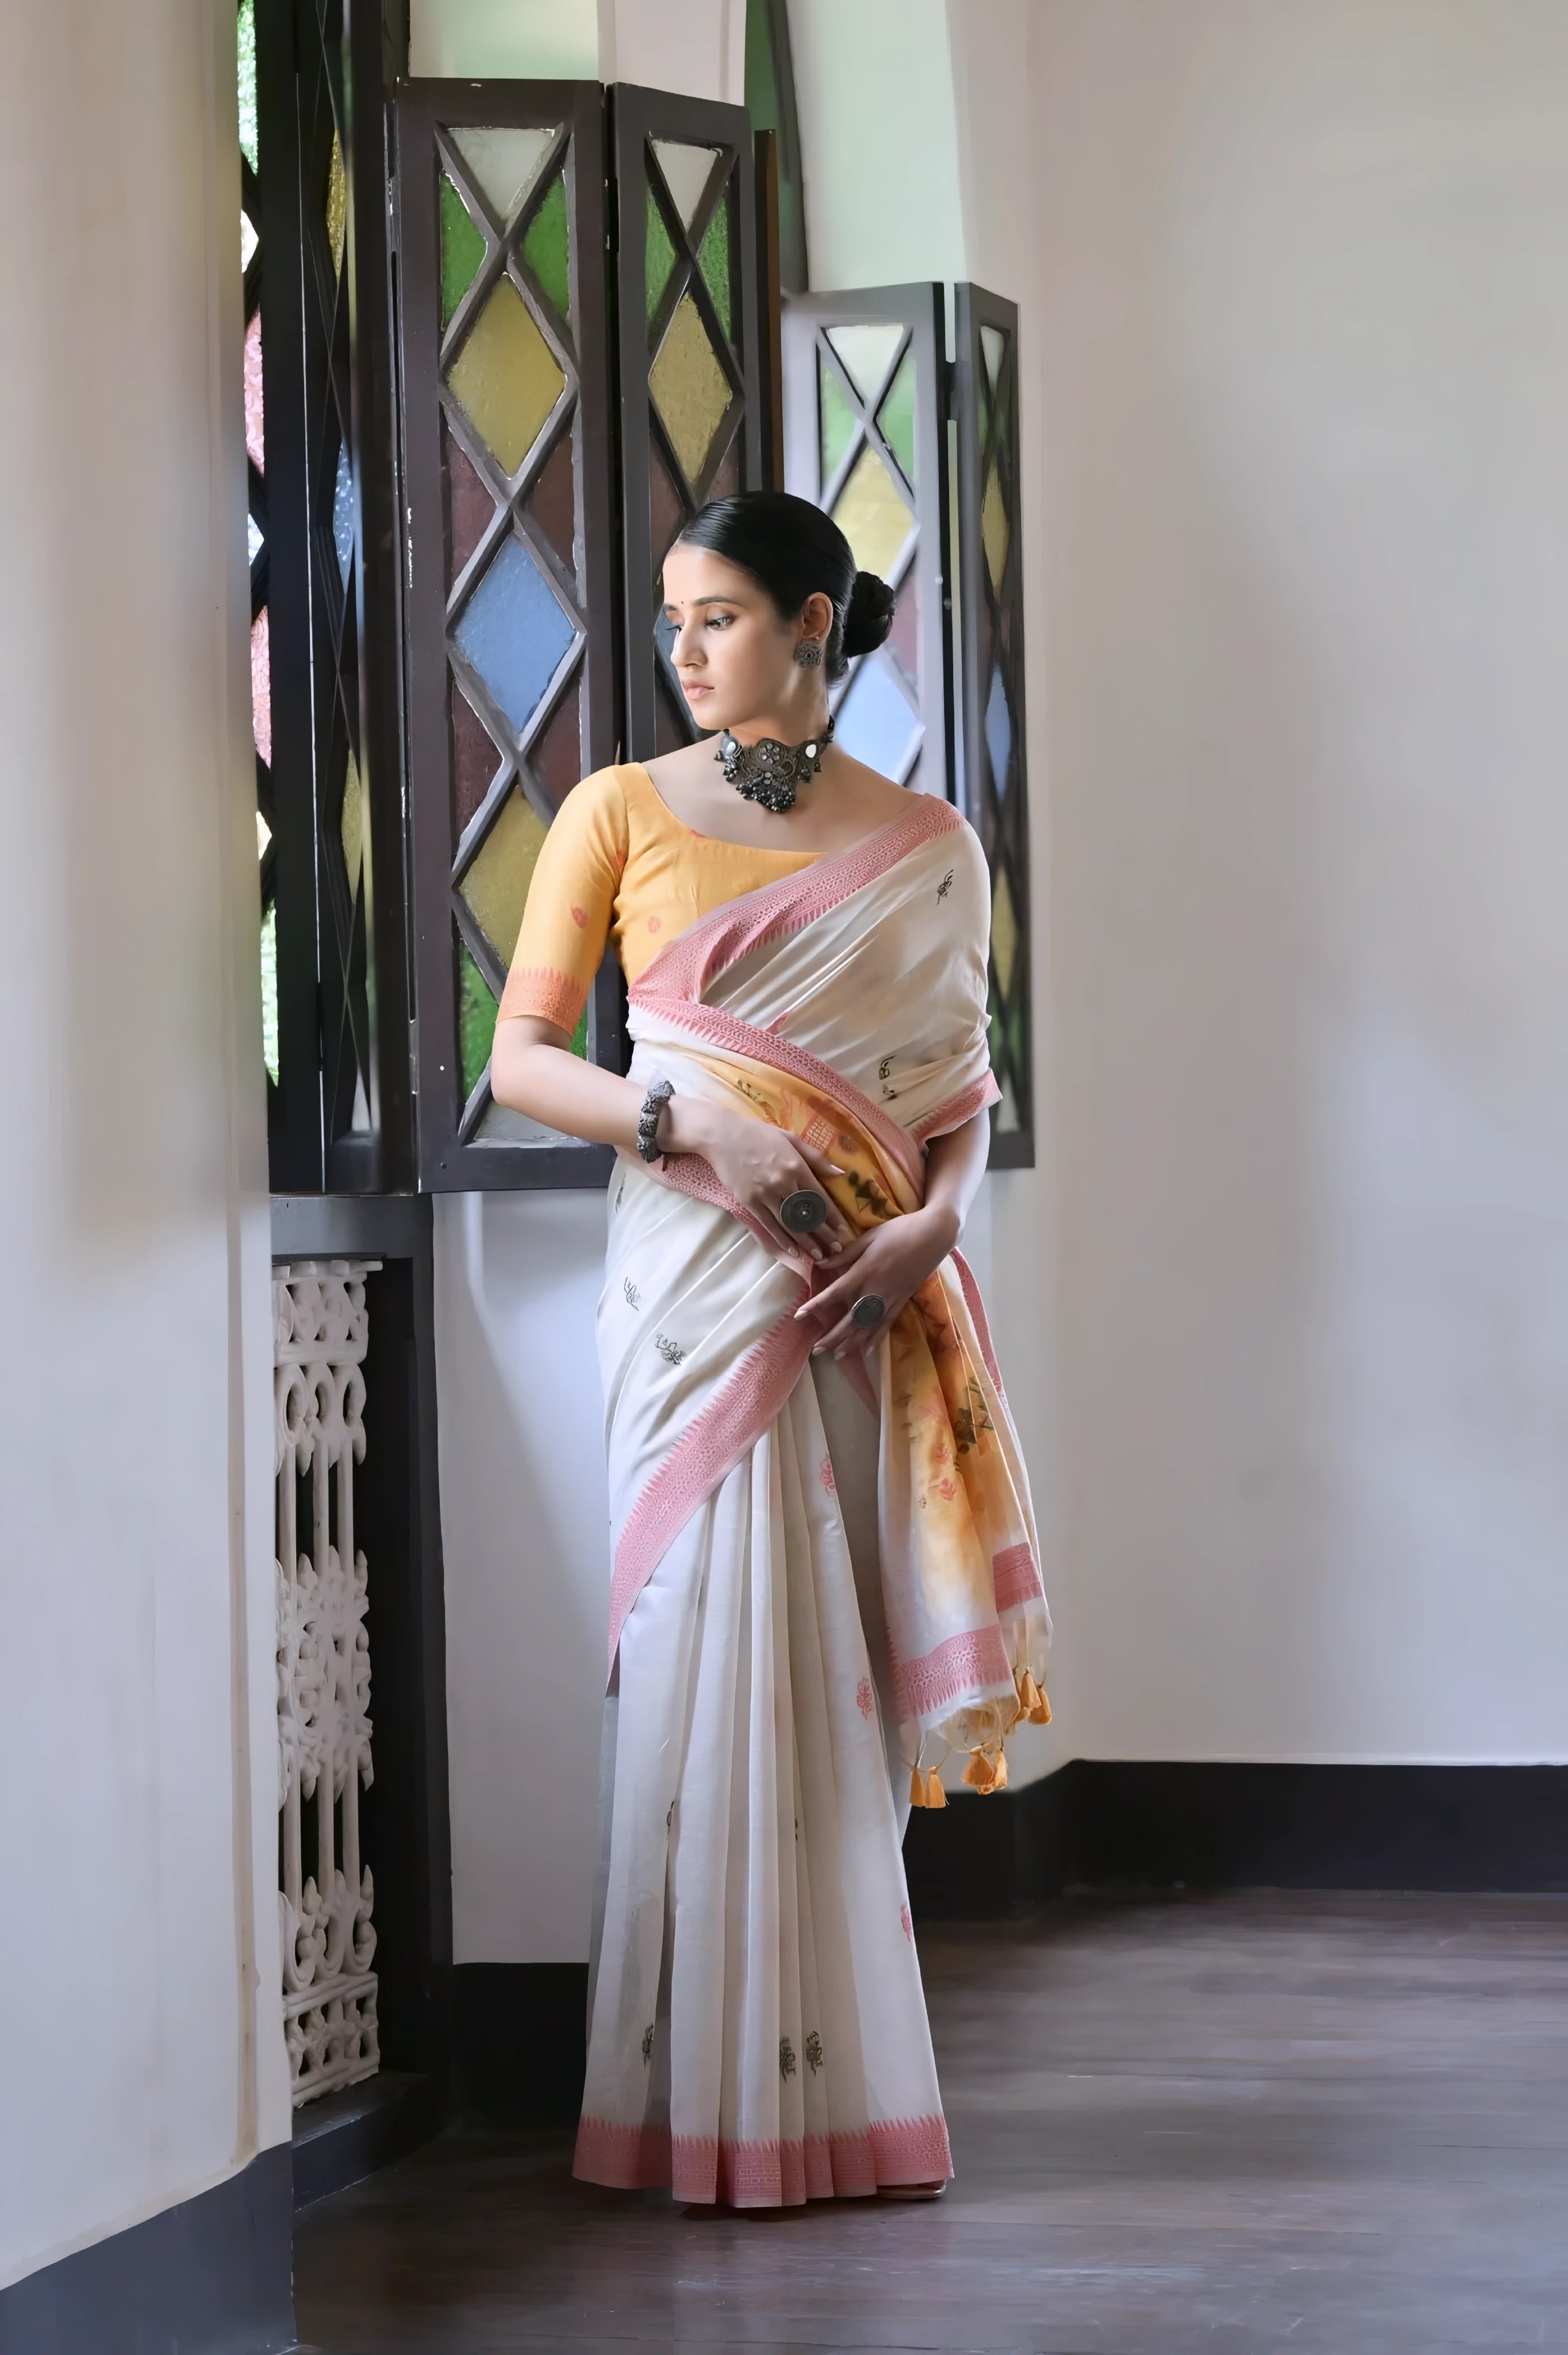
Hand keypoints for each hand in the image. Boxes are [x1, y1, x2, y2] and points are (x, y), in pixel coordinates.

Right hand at [661, 1098, 857, 1267]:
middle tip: (837, 1249)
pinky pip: (769, 1225)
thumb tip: (840, 1172)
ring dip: (806, 1242)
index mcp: (796, 1166)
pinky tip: (793, 1251)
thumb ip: (816, 1157)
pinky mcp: (749, 1201)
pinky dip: (782, 1239)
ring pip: (789, 1224)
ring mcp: (765, 1194)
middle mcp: (783, 1182)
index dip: (833, 1216)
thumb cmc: (759, 1135)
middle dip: (824, 1234)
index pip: (820, 1197)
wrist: (723, 1136)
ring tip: (819, 1256)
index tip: (844, 1230)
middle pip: (807, 1214)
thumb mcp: (791, 1139)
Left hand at [792, 1202, 960, 1357]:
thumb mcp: (869, 1237)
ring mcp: (891, 1297)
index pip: (835, 1292)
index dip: (816, 1305)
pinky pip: (887, 1324)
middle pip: (850, 1318)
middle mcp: (876, 1289)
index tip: (799, 1316)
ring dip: (851, 1343)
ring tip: (836, 1355)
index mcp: (864, 1270)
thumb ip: (845, 1253)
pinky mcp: (903, 1300)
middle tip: (816, 1349)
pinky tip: (867, 1351)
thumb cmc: (900, 1230)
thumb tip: (822, 1262)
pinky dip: (876, 1339)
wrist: (934, 1235)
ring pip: (868, 1326)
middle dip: (832, 1336)